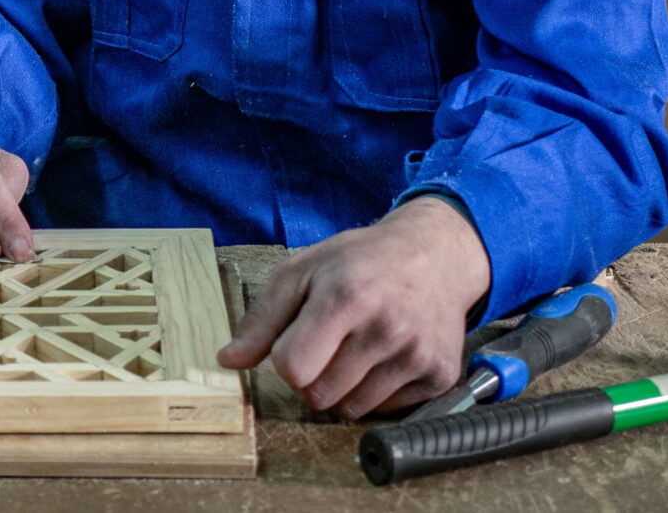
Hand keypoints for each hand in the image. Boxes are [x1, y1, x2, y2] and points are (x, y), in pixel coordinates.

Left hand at [217, 195, 492, 419]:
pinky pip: (386, 411)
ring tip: (355, 349)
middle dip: (311, 378)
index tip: (297, 339)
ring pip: (351, 409)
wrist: (434, 256)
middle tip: (327, 345)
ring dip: (342, 388)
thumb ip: (262, 319)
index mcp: (346, 297)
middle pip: (319, 395)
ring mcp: (416, 355)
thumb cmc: (360, 261)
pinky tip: (384, 357)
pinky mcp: (439, 376)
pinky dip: (376, 392)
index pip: (293, 368)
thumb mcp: (302, 272)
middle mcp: (386, 328)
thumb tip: (228, 360)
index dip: (286, 359)